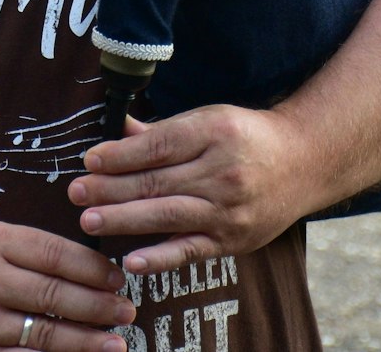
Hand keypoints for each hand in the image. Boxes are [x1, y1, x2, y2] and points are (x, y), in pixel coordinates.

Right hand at [0, 220, 133, 351]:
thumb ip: (33, 248)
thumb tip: (94, 267)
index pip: (54, 253)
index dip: (93, 268)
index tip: (117, 278)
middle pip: (54, 293)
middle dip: (98, 305)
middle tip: (125, 310)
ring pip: (44, 332)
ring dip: (86, 339)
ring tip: (115, 341)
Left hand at [68, 106, 312, 274]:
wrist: (305, 162)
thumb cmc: (249, 137)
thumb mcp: (209, 119)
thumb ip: (164, 131)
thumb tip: (119, 132)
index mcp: (214, 132)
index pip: (158, 145)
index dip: (120, 155)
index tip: (89, 160)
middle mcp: (222, 171)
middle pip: (156, 181)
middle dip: (110, 188)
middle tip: (75, 192)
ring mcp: (228, 209)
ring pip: (166, 215)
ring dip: (123, 219)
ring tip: (88, 220)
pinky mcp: (233, 239)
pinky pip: (190, 250)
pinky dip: (160, 257)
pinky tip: (131, 261)